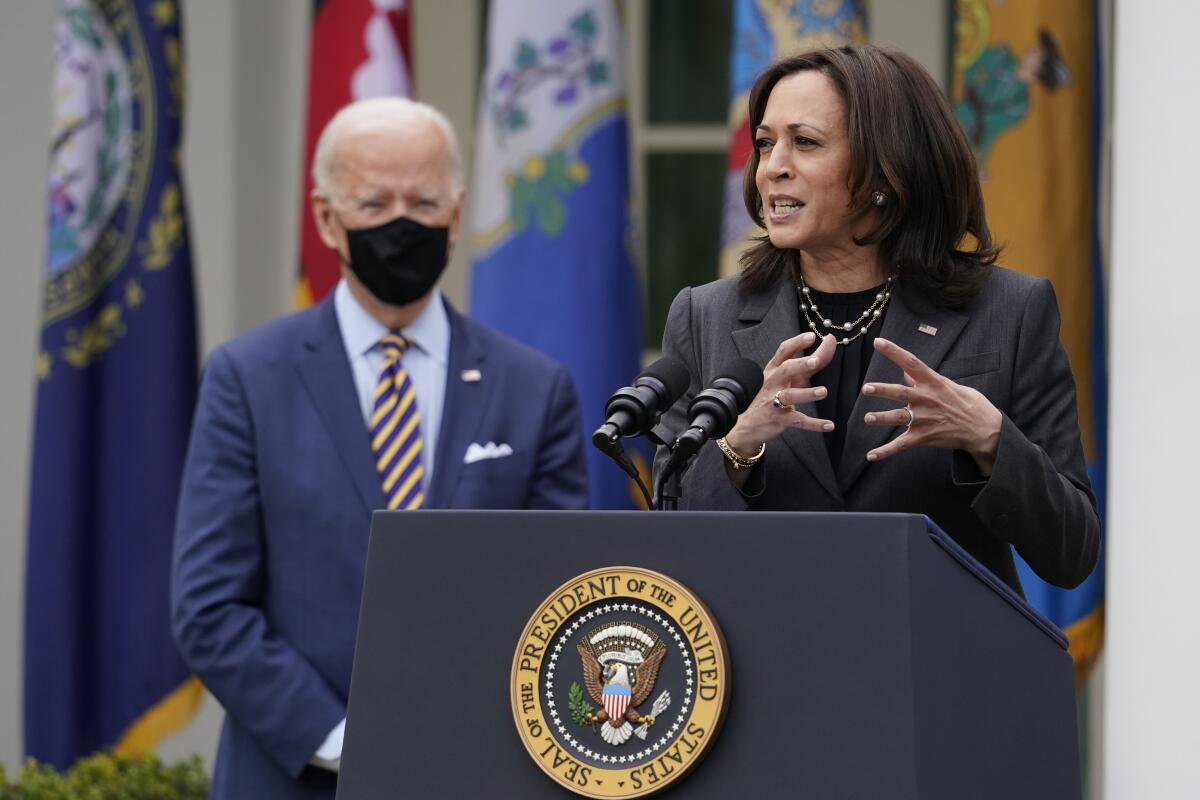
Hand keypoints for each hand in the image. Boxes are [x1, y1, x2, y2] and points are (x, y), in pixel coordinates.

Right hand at [723, 332, 836, 456]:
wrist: (747, 425)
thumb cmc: (771, 396)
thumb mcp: (788, 378)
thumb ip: (809, 363)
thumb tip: (829, 343)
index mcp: (775, 369)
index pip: (784, 351)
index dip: (797, 343)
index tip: (812, 336)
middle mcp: (773, 382)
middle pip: (786, 369)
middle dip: (801, 364)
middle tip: (815, 361)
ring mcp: (774, 401)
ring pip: (790, 395)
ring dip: (807, 393)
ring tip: (823, 392)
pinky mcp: (779, 419)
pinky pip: (798, 421)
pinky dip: (814, 424)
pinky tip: (829, 425)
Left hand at [861, 338, 1002, 472]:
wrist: (984, 429)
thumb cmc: (967, 403)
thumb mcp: (948, 385)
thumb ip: (925, 380)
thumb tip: (906, 372)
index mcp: (933, 382)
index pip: (911, 362)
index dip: (894, 351)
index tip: (878, 341)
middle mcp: (926, 399)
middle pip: (901, 393)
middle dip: (883, 390)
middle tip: (866, 388)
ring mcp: (924, 419)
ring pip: (898, 418)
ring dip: (881, 418)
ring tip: (867, 418)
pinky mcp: (923, 437)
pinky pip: (901, 445)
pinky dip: (885, 451)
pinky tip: (871, 456)